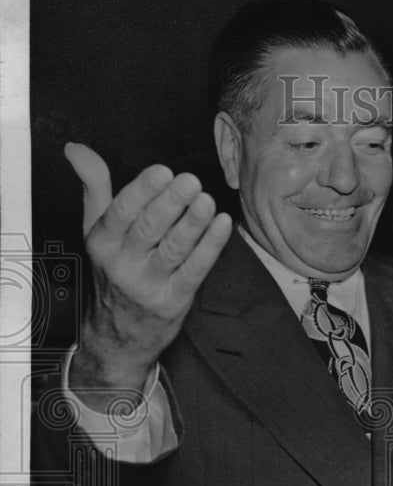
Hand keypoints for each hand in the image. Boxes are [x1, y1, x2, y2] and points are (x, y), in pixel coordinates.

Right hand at [66, 143, 231, 401]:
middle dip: (171, 203)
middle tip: (191, 181)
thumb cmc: (113, 273)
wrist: (117, 335)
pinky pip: (194, 270)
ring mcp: (148, 284)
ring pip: (173, 249)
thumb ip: (94, 188)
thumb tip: (78, 149)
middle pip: (149, 229)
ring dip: (193, 223)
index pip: (121, 212)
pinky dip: (210, 247)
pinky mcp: (173, 301)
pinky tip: (222, 225)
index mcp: (103, 241)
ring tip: (207, 201)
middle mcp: (122, 263)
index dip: (143, 190)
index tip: (163, 172)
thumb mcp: (97, 231)